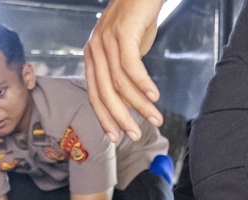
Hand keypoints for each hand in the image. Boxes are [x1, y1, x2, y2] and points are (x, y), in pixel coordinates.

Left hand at [84, 0, 163, 141]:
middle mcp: (95, 49)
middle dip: (120, 118)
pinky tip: (154, 96)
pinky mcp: (122, 32)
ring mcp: (106, 40)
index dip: (105, 117)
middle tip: (135, 135)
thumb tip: (132, 96)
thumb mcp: (128, 47)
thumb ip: (125, 71)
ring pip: (119, 83)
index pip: (95, 94)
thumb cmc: (139, 15)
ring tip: (154, 118)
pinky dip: (142, 84)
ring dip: (139, 105)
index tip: (116, 136)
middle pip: (104, 93)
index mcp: (92, 55)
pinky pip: (131, 66)